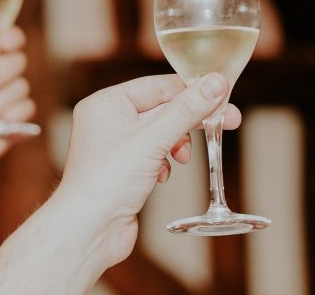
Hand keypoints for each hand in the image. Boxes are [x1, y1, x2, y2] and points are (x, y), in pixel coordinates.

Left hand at [57, 73, 238, 266]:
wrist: (88, 232)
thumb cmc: (106, 181)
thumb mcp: (154, 138)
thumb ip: (187, 109)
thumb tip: (216, 83)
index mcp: (106, 103)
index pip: (158, 86)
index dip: (191, 90)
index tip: (222, 93)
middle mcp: (108, 121)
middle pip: (162, 109)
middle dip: (191, 120)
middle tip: (226, 120)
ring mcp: (116, 147)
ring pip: (161, 133)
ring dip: (178, 143)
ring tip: (182, 157)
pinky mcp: (124, 170)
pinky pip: (155, 154)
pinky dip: (165, 162)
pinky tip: (163, 174)